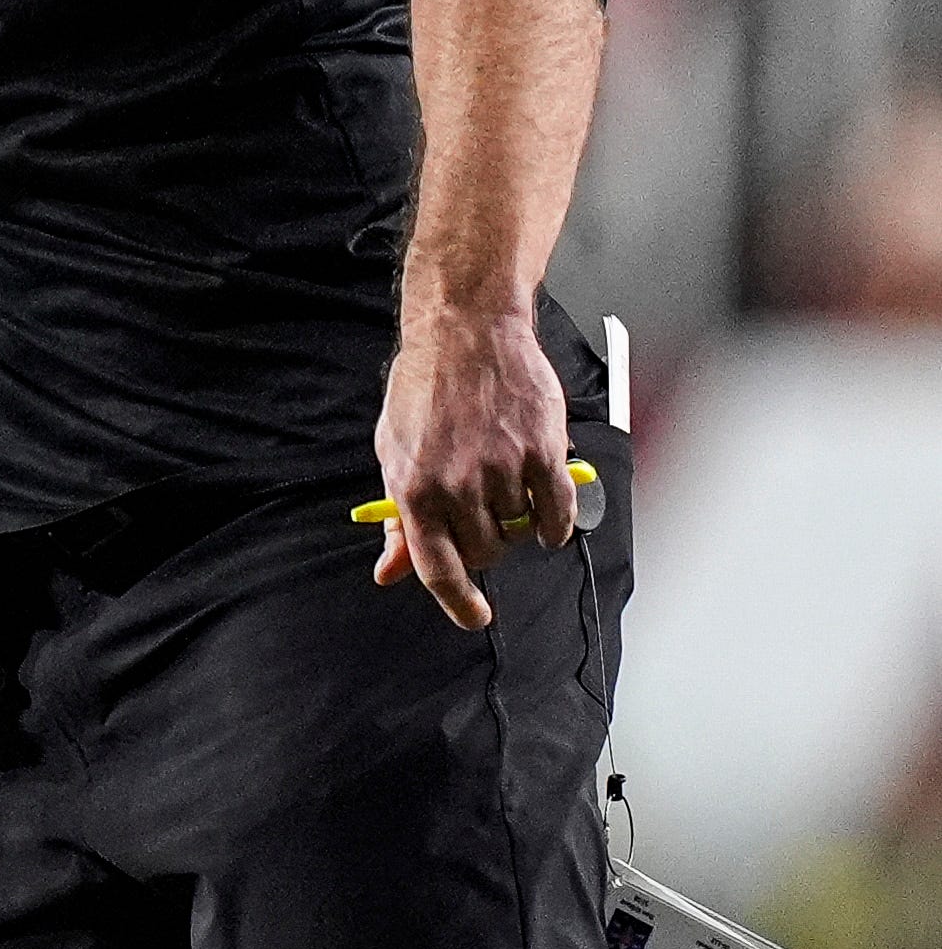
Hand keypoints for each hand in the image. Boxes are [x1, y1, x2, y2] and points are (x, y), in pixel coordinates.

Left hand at [373, 300, 575, 630]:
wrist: (464, 332)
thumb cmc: (424, 389)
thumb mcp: (393, 451)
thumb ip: (398, 517)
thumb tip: (389, 570)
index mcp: (414, 488)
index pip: (435, 568)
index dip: (457, 602)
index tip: (473, 616)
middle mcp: (457, 485)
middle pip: (485, 553)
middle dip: (485, 543)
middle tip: (481, 511)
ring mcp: (502, 470)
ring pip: (521, 533)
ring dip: (518, 521)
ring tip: (503, 482)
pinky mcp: (542, 453)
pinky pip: (559, 513)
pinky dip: (557, 520)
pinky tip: (547, 509)